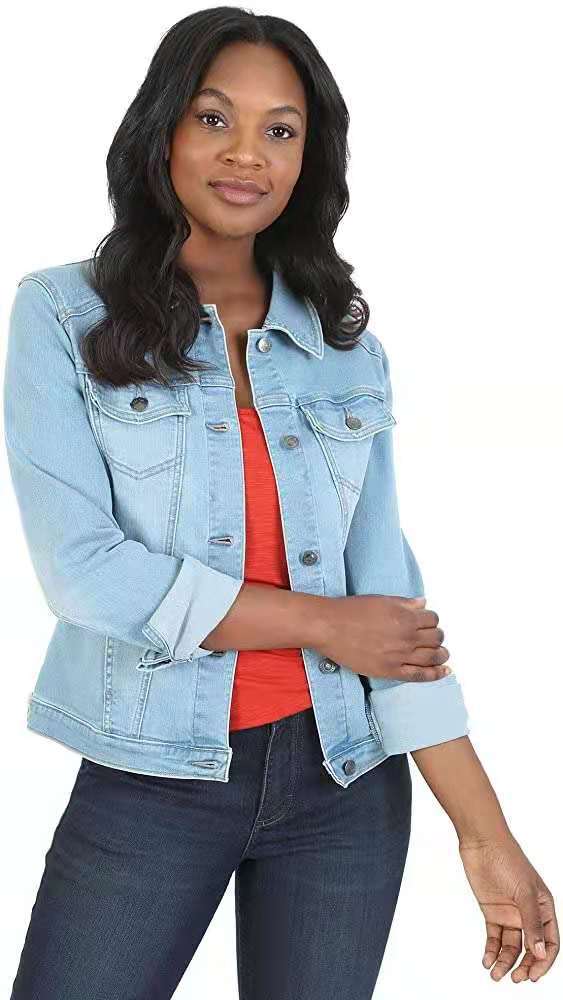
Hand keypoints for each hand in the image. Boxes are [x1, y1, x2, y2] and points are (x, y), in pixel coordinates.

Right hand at [316, 594, 451, 681]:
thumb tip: (423, 604)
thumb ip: (406, 603)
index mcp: (405, 617)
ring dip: (441, 654)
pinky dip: (435, 674)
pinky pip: (419, 675)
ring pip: (432, 657)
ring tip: (441, 653)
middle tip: (432, 637)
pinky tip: (443, 671)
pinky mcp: (390, 671)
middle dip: (437, 636)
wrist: (329, 627)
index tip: (428, 622)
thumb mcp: (382, 600)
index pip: (432, 619)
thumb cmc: (351, 611)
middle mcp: (406, 637)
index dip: (432, 620)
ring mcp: (399, 656)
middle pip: (436, 638)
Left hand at [459, 830, 558, 981]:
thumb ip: (532, 923)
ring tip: (495, 974)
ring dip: (505, 962)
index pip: (549, 942)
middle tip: (515, 979)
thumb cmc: (508, 860)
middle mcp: (528, 913)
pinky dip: (491, 950)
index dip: (543, 961)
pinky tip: (487, 960)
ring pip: (511, 946)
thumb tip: (539, 953)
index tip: (533, 975)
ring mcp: (510, 913)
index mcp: (543, 907)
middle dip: (524, 966)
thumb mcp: (524, 892)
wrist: (482, 843)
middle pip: (530, 949)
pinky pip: (494, 937)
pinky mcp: (492, 912)